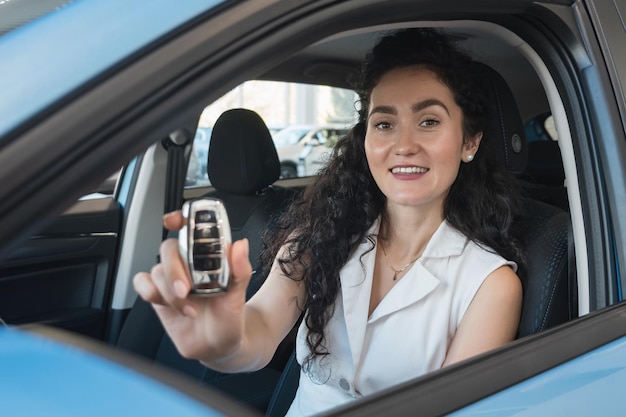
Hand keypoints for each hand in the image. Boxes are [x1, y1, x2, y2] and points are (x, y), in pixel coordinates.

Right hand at [133, 211, 253, 361]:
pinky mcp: (158, 294)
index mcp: (207, 257)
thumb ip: (240, 270)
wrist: (217, 346)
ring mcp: (171, 279)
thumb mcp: (239, 294)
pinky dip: (149, 291)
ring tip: (188, 308)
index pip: (190, 229)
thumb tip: (240, 245)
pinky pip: (142, 282)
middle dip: (174, 269)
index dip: (180, 220)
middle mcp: (187, 264)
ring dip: (169, 290)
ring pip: (157, 269)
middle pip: (169, 249)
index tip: (174, 222)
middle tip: (185, 288)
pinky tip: (165, 304)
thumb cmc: (229, 317)